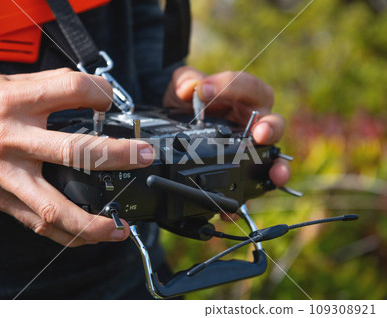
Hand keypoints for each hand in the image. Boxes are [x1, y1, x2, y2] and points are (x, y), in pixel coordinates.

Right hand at [0, 68, 153, 245]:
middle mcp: (15, 140)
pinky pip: (38, 224)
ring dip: (93, 222)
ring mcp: (9, 175)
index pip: (72, 89)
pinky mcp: (2, 199)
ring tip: (120, 228)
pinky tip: (89, 237)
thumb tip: (89, 90)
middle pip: (76, 151)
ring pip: (57, 206)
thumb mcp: (3, 84)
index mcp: (17, 102)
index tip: (112, 101)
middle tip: (143, 157)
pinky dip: (67, 235)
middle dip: (117, 156)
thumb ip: (46, 85)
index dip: (101, 93)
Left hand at [163, 66, 290, 220]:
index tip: (205, 91)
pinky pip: (249, 186)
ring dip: (276, 166)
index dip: (229, 87)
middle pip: (273, 123)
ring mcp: (250, 148)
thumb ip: (185, 80)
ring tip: (275, 173)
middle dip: (270, 129)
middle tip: (260, 134)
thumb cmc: (190, 101)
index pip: (247, 87)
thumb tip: (190, 89)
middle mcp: (253, 122)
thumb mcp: (184, 87)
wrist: (175, 122)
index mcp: (243, 96)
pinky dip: (245, 198)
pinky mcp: (241, 171)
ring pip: (272, 157)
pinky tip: (233, 209)